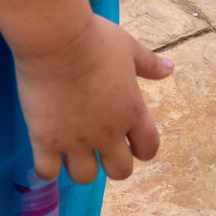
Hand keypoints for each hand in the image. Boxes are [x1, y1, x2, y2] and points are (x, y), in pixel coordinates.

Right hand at [12, 14, 172, 183]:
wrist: (55, 38)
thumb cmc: (94, 39)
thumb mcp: (128, 48)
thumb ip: (149, 64)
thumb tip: (170, 68)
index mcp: (132, 113)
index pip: (149, 149)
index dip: (141, 150)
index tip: (131, 144)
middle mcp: (108, 134)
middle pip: (120, 171)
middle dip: (113, 164)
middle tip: (99, 149)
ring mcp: (76, 140)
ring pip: (85, 177)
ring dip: (81, 167)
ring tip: (70, 151)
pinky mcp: (46, 140)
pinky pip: (47, 171)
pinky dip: (46, 168)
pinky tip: (45, 153)